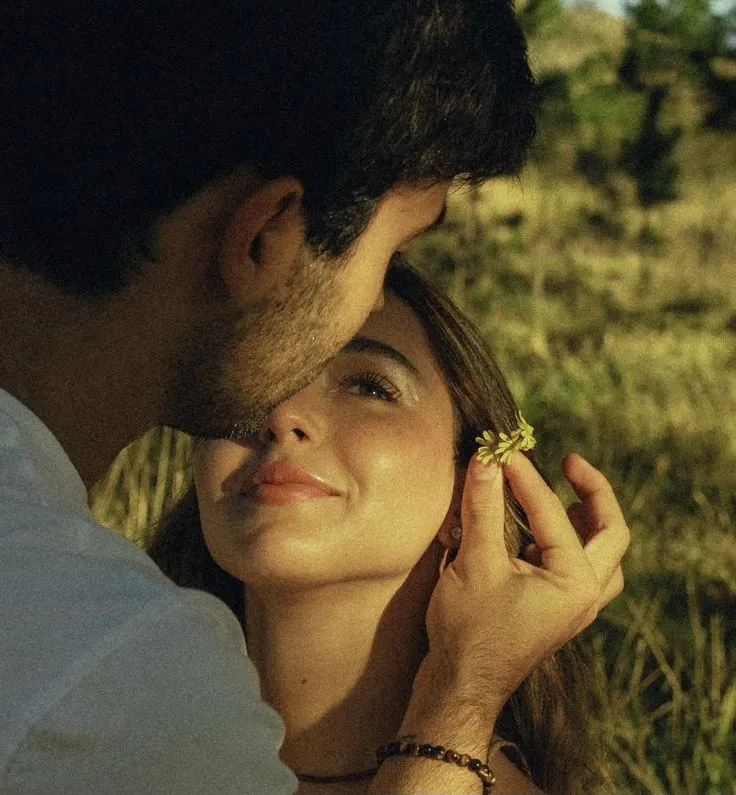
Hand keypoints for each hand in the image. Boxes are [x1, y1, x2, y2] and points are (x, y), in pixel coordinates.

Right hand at [420, 451, 629, 713]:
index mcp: (575, 583)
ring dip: (589, 521)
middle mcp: (585, 595)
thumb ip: (483, 508)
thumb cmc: (469, 630)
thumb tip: (486, 460)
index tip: (501, 452)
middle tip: (569, 462)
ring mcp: (572, 606)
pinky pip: (578, 569)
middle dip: (594, 493)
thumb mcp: (475, 563)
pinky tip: (538, 529)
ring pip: (601, 555)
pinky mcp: (554, 611)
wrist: (458, 687)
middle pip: (610, 533)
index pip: (553, 512)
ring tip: (567, 494)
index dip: (525, 477)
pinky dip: (568, 542)